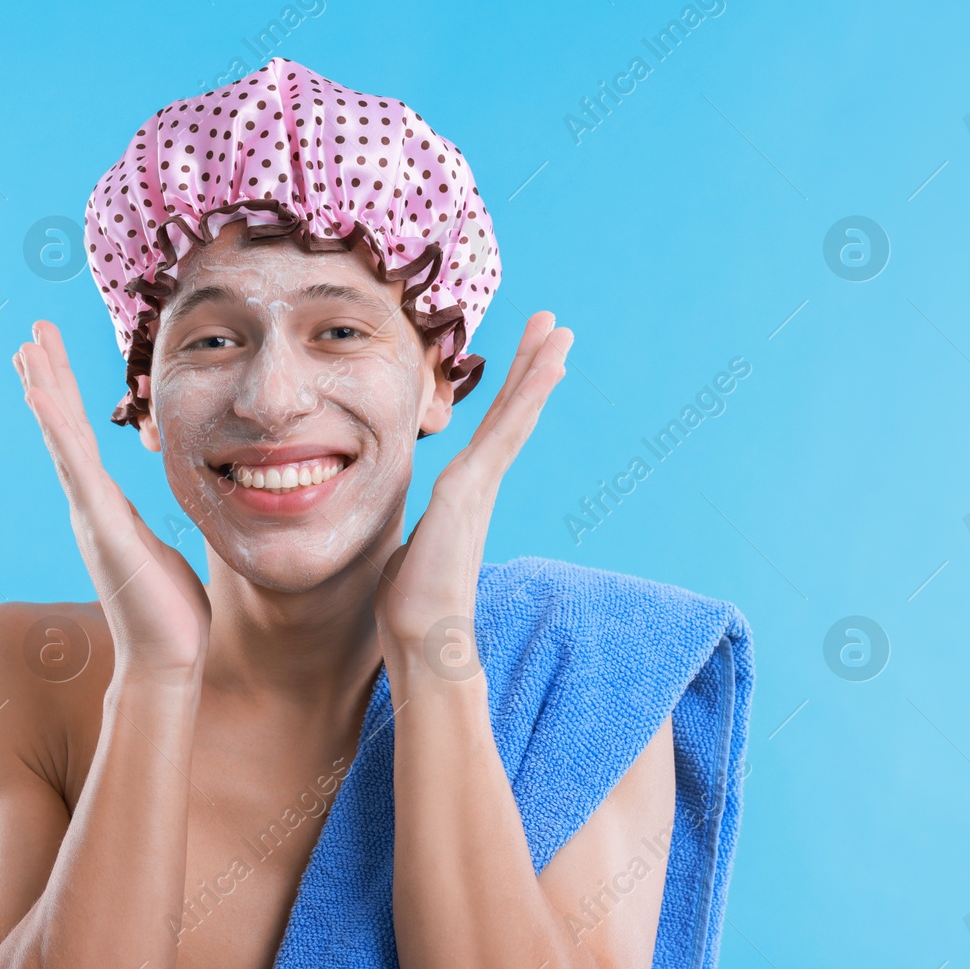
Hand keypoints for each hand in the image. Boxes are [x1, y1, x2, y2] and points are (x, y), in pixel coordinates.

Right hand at [15, 320, 211, 679]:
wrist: (168, 660)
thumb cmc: (170, 613)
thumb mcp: (162, 552)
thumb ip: (150, 530)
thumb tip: (156, 523)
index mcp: (106, 508)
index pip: (82, 440)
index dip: (66, 396)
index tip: (49, 355)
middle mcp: (91, 506)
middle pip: (65, 429)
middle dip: (48, 379)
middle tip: (31, 333)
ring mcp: (91, 515)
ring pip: (64, 441)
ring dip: (46, 392)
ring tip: (28, 349)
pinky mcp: (102, 528)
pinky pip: (77, 470)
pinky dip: (57, 431)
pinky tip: (42, 398)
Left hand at [374, 311, 572, 664]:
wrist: (422, 641)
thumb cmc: (412, 611)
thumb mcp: (410, 558)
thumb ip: (419, 543)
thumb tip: (413, 554)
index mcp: (462, 496)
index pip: (490, 434)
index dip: (510, 395)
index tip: (528, 362)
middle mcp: (476, 485)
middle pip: (510, 415)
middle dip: (531, 369)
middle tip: (555, 327)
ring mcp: (477, 485)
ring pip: (514, 415)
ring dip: (536, 370)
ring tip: (559, 331)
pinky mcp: (470, 488)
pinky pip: (504, 431)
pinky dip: (526, 396)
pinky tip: (544, 367)